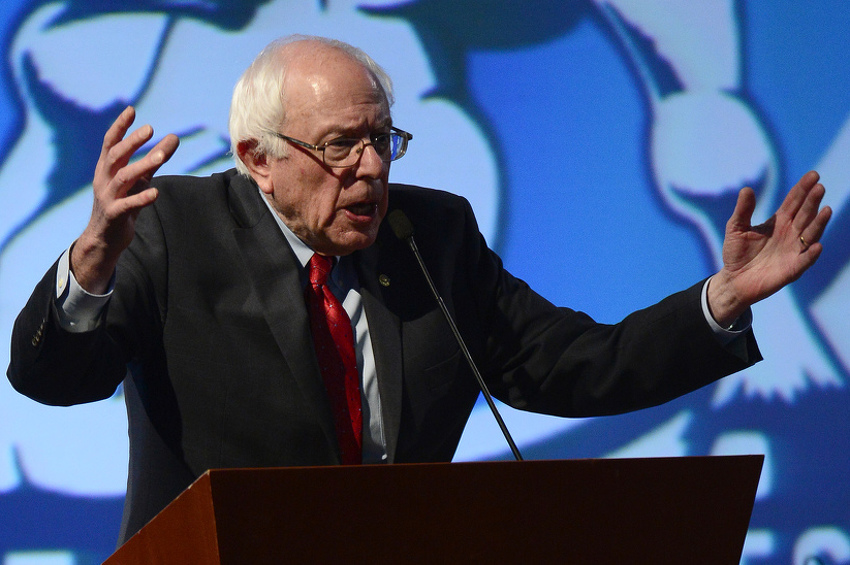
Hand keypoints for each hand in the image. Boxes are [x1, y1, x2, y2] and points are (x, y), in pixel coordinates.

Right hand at [71, 106, 178, 292]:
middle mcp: (104, 179)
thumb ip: (155, 159)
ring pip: (123, 177)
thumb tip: (174, 137)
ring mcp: (107, 197)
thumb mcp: (139, 179)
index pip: (110, 143)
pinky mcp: (114, 215)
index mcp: (107, 169)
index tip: (131, 110)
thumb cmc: (123, 203)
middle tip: (150, 129)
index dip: (120, 127)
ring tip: (161, 156)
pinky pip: (127, 205)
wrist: (105, 239)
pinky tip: (155, 193)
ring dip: (142, 165)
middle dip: (132, 141)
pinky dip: (141, 198)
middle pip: (116, 156)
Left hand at [707, 170, 831, 326]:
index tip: (813, 174)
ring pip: (810, 234)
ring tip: (825, 209)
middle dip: (812, 201)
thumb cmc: (737, 252)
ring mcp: (794, 250)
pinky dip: (811, 254)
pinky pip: (805, 260)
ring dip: (819, 223)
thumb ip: (743, 210)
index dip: (803, 188)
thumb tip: (746, 189)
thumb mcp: (736, 228)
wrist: (734, 279)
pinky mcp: (792, 268)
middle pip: (805, 214)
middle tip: (819, 187)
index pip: (794, 201)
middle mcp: (791, 233)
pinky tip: (816, 245)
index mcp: (779, 221)